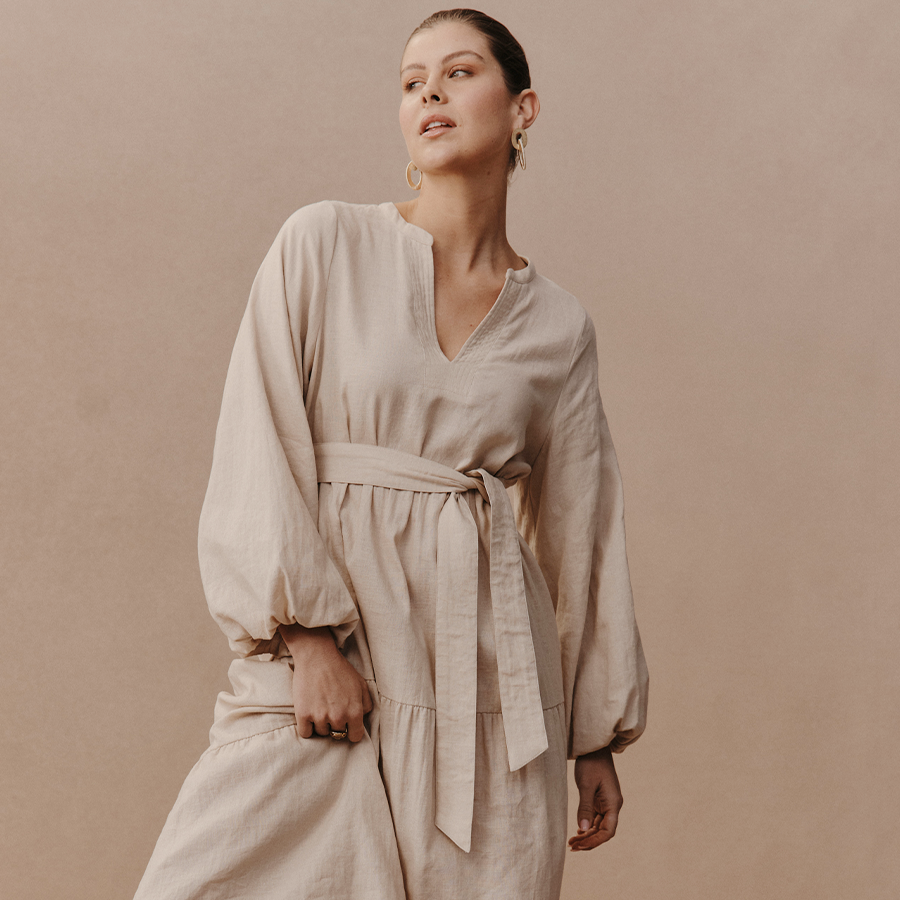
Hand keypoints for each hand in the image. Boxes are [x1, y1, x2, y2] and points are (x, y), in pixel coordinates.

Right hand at [279, 624, 372, 742]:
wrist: (317, 656)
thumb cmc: (340, 669)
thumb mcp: (361, 684)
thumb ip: (366, 704)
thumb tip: (363, 718)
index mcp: (355, 711)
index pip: (355, 737)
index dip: (351, 730)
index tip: (347, 725)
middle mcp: (339, 717)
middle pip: (337, 735)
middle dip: (336, 725)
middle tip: (331, 710)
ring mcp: (320, 717)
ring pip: (321, 733)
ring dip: (321, 724)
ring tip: (320, 706)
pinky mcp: (303, 715)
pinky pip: (306, 733)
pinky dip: (307, 727)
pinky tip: (309, 714)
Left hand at [568, 745, 622, 850]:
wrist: (594, 747)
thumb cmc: (591, 763)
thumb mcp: (586, 784)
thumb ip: (585, 807)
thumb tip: (584, 829)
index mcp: (614, 803)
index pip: (608, 831)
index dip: (594, 841)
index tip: (580, 846)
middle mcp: (613, 805)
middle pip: (604, 831)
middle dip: (589, 841)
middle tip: (572, 846)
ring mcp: (607, 803)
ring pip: (599, 826)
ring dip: (587, 835)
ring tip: (572, 842)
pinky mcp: (601, 799)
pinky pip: (597, 818)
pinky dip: (588, 825)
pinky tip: (579, 830)